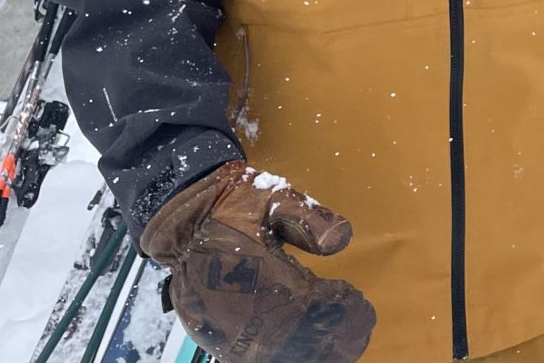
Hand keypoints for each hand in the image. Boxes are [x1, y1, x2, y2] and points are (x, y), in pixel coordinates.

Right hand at [140, 160, 376, 360]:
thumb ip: (308, 218)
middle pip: (288, 336)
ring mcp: (218, 323)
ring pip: (266, 353)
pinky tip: (301, 355)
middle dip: (327, 338)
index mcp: (252, 269)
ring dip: (305, 353)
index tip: (360, 303)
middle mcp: (233, 304)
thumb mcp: (274, 196)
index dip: (334, 309)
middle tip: (358, 337)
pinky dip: (275, 357)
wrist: (183, 218)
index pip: (304, 302)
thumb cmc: (234, 204)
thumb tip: (342, 240)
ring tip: (340, 351)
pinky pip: (243, 356)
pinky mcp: (210, 331)